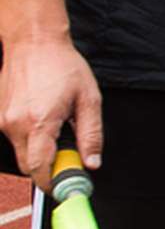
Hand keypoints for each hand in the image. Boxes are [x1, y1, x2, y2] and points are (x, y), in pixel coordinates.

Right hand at [0, 35, 101, 189]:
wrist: (33, 42)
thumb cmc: (64, 67)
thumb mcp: (89, 100)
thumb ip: (91, 135)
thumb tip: (91, 163)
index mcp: (40, 122)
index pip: (40, 168)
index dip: (53, 182)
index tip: (66, 186)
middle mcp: (15, 124)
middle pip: (29, 165)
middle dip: (48, 167)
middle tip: (69, 156)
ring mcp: (2, 119)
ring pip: (21, 151)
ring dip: (39, 149)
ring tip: (56, 126)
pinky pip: (14, 136)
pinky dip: (29, 136)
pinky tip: (42, 116)